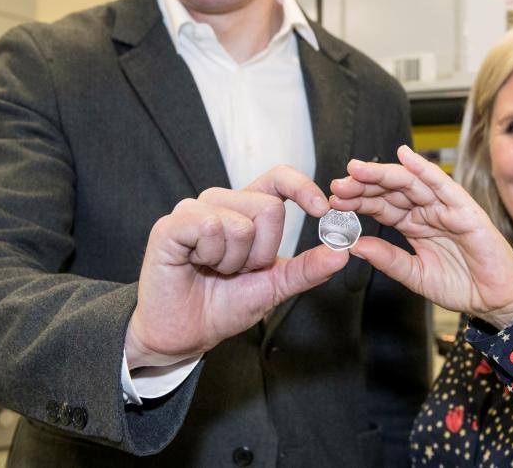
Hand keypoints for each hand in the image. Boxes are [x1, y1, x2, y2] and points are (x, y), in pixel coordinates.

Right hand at [125, 166, 348, 368]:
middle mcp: (221, 201)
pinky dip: (211, 256)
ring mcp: (193, 210)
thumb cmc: (223, 305)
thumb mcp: (274, 287)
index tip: (322, 210)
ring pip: (240, 223)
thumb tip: (342, 252)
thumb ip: (306, 269)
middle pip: (269, 207)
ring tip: (214, 271)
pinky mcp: (170, 226)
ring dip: (234, 261)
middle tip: (238, 271)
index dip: (302, 187)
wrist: (185, 334)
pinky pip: (210, 227)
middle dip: (262, 252)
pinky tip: (196, 265)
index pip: (278, 177)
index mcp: (245, 208)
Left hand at [330, 145, 512, 328]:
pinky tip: (405, 156)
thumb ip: (388, 260)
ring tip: (357, 170)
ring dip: (383, 174)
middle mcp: (427, 211)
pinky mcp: (465, 210)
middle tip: (338, 185)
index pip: (380, 206)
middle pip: (390, 191)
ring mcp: (445, 207)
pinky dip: (424, 169)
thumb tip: (354, 245)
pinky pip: (443, 185)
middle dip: (363, 186)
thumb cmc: (462, 285)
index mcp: (414, 224)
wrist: (496, 300)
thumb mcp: (415, 275)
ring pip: (410, 183)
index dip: (357, 201)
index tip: (332, 201)